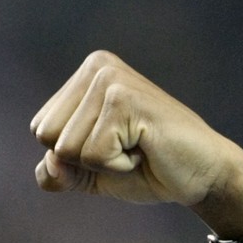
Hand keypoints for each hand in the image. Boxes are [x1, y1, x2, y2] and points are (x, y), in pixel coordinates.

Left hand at [30, 51, 242, 233]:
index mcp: (83, 75)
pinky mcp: (125, 101)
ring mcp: (110, 80)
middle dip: (84, 159)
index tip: (113, 144)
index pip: (40, 129)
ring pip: (66, 149)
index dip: (73, 155)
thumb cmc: (145, 169)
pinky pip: (93, 156)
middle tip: (127, 146)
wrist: (202, 175)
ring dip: (103, 163)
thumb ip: (55, 172)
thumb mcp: (86, 174)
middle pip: (47, 137)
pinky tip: (146, 148)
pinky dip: (118, 166)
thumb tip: (49, 164)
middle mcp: (95, 67)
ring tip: (137, 146)